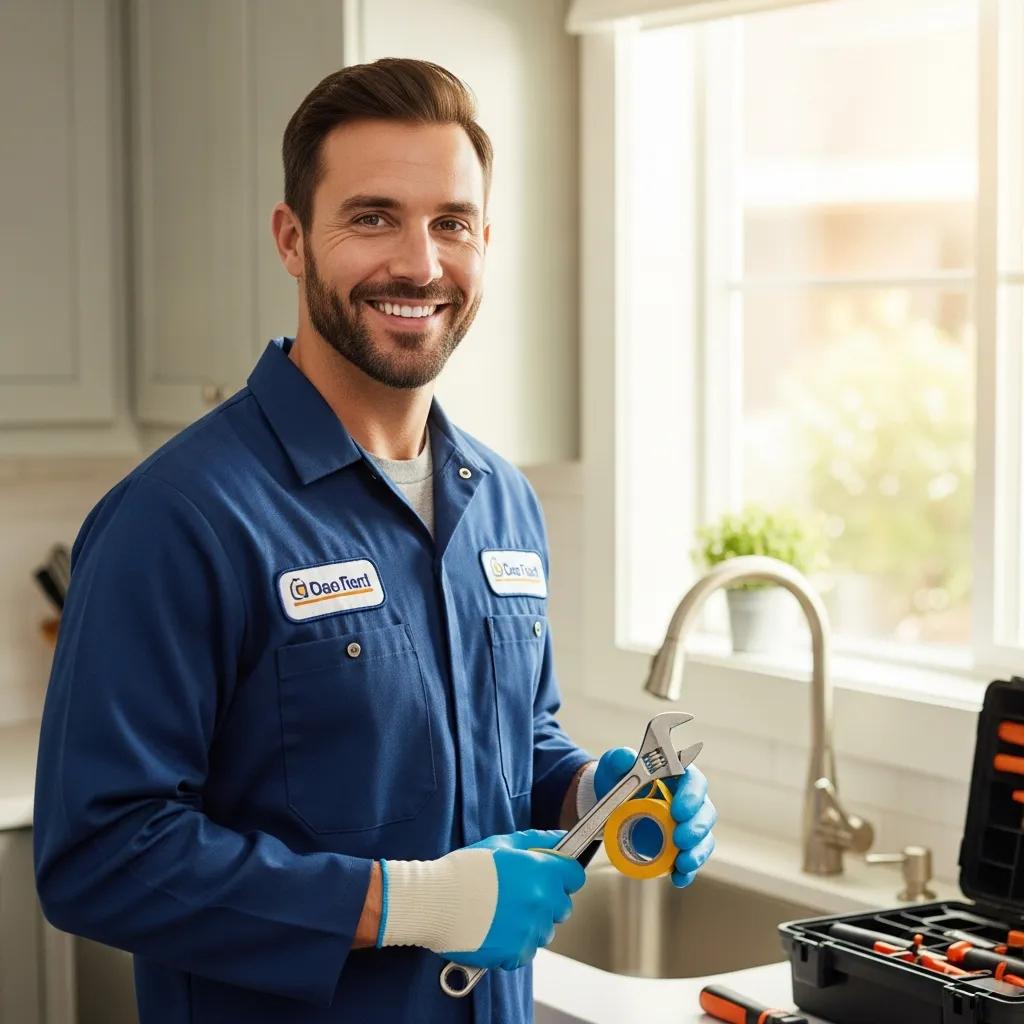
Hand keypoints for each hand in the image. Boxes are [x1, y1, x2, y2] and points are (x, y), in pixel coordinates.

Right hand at [378, 828, 585, 970]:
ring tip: (502, 912)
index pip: (575, 876)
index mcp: (543, 872)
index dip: (562, 874)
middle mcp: (542, 903)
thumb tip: (560, 839)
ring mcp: (531, 931)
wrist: (437, 900)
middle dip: (547, 900)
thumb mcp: (502, 844)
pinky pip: (526, 950)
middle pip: (562, 906)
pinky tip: (495, 929)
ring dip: (531, 923)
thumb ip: (537, 841)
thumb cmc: (466, 869)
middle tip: (519, 894)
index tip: (550, 875)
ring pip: (545, 930)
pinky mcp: (516, 954)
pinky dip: (514, 943)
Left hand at [594, 747, 715, 887]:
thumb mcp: (614, 766)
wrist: (609, 803)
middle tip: (680, 839)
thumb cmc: (618, 778)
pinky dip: (687, 871)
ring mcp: (687, 825)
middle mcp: (689, 800)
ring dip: (697, 852)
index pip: (695, 782)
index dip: (692, 796)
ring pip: (704, 838)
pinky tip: (678, 878)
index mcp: (677, 776)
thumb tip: (627, 758)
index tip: (678, 810)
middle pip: (705, 812)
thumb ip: (619, 760)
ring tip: (683, 863)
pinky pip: (690, 860)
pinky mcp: (679, 847)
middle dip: (696, 828)